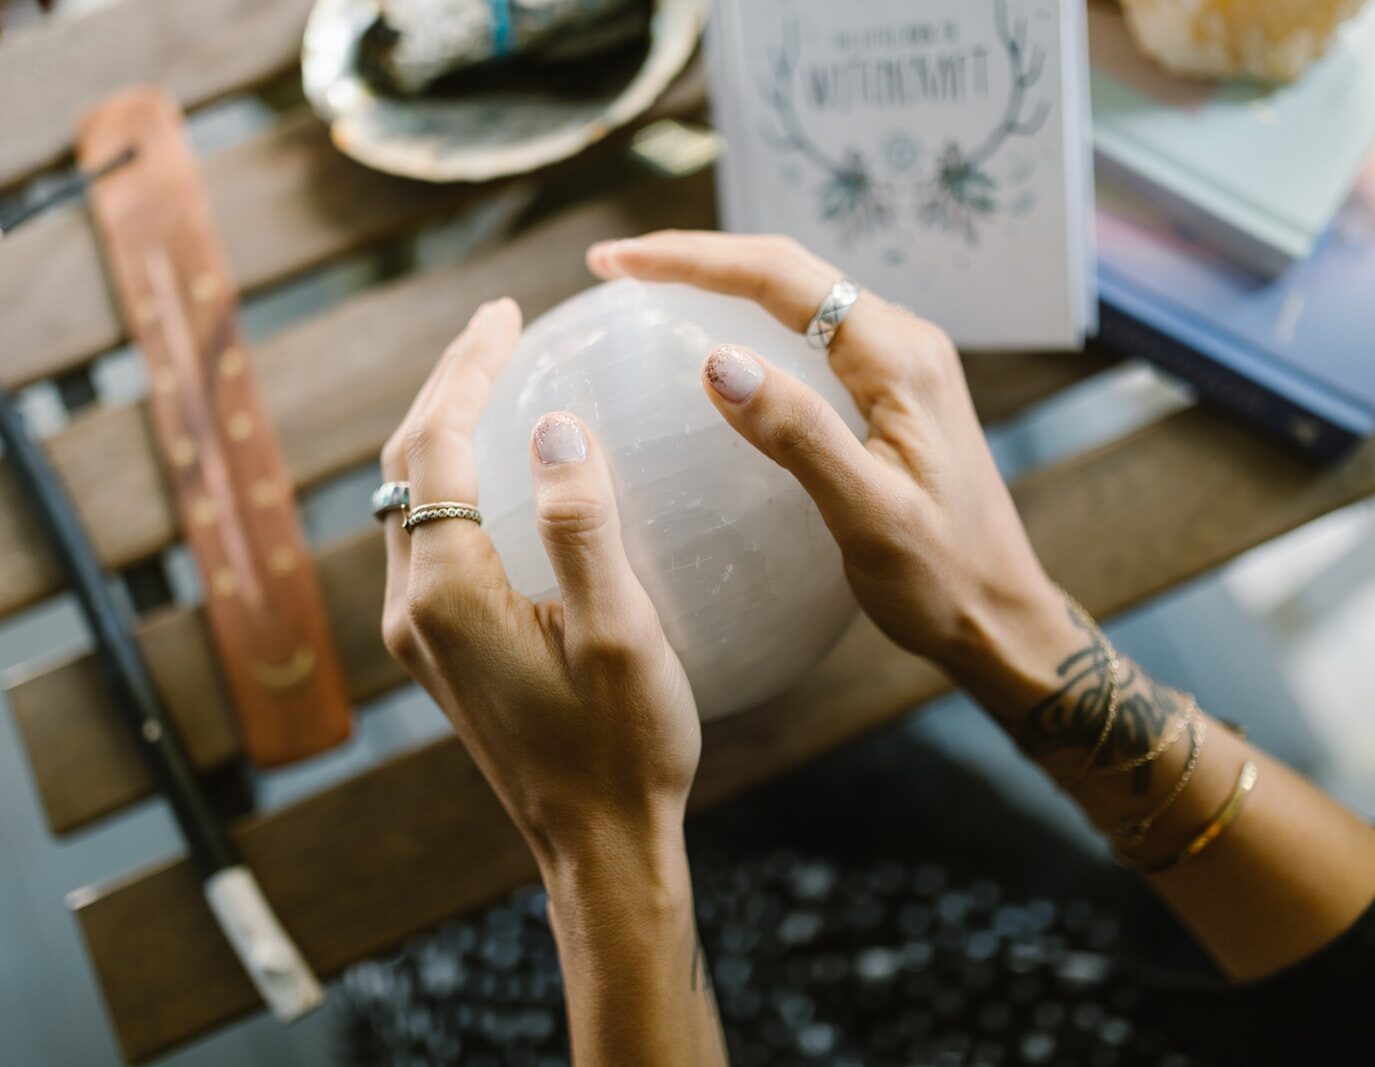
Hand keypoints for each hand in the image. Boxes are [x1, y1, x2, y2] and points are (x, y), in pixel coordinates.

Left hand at [379, 298, 699, 870]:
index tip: (507, 312)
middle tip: (498, 326)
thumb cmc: (623, 748)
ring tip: (493, 376)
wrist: (596, 847)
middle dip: (446, 385)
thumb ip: (580, 526)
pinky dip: (454, 480)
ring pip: (410, 500)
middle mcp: (413, 607)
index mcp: (447, 593)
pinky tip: (500, 469)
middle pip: (405, 465)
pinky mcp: (440, 649)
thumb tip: (550, 426)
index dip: (467, 370)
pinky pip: (430, 537)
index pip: (435, 447)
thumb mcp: (620, 634)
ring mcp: (420, 631)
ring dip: (443, 430)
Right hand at [587, 232, 1069, 711]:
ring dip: (724, 281)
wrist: (1002, 616)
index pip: (782, 278)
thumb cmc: (941, 580)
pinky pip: (813, 336)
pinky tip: (717, 344)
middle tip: (616, 266)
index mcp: (899, 359)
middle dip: (699, 257)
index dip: (693, 259)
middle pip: (789, 271)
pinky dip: (753, 321)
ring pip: (800, 297)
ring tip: (650, 287)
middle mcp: (904, 342)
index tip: (617, 263)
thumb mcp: (867, 517)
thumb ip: (798, 435)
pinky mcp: (893, 394)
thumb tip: (716, 361)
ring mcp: (902, 366)